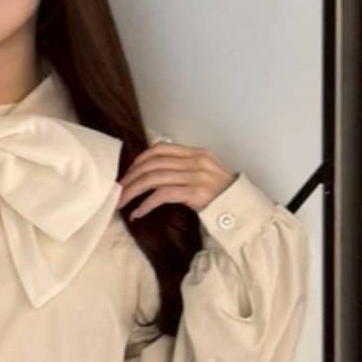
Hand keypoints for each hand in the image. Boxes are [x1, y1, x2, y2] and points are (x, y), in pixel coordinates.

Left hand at [118, 141, 234, 220]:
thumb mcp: (207, 176)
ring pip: (154, 178)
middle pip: (153, 163)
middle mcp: (196, 160)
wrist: (243, 212)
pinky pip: (163, 194)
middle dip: (131, 177)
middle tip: (118, 191)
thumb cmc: (223, 199)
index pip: (161, 148)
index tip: (128, 174)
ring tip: (122, 203)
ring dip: (134, 191)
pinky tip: (138, 213)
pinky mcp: (196, 193)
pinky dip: (147, 204)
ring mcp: (197, 176)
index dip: (140, 160)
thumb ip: (187, 170)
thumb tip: (160, 172)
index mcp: (197, 153)